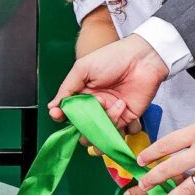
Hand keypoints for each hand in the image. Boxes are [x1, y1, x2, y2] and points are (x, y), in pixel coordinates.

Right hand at [49, 34, 169, 129]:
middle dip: (83, 126)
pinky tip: (122, 105)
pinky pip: (118, 133)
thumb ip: (67, 88)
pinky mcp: (127, 119)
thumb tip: (52, 107)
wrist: (142, 59)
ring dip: (102, 126)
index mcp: (82, 95)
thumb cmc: (112, 58)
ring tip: (109, 105)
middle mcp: (95, 108)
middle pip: (82, 129)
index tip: (58, 115)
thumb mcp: (83, 69)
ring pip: (99, 135)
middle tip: (90, 110)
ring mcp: (111, 115)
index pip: (68, 113)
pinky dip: (119, 122)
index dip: (61, 117)